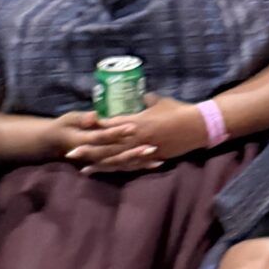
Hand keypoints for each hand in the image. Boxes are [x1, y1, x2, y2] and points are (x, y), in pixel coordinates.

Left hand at [63, 98, 205, 174]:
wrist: (198, 126)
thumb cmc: (179, 110)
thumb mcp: (160, 101)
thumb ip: (146, 100)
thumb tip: (140, 96)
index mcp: (137, 121)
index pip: (110, 125)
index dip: (94, 127)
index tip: (79, 127)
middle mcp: (137, 138)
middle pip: (108, 146)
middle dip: (89, 150)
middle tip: (70, 153)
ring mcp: (144, 150)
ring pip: (117, 159)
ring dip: (100, 164)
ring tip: (84, 168)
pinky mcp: (152, 159)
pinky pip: (132, 166)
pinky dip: (119, 170)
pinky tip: (109, 173)